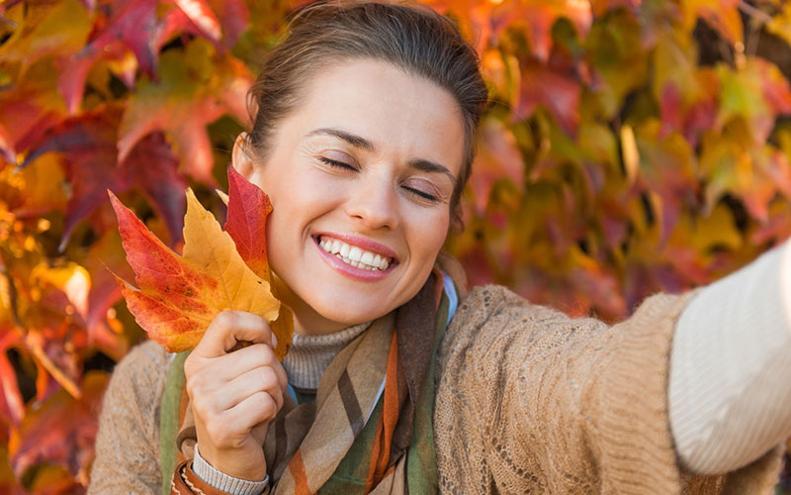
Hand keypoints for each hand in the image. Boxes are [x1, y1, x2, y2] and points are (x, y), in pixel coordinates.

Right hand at [183, 310, 287, 480]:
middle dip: (276, 373)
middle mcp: (198, 378)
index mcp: (199, 359)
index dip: (257, 326)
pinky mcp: (222, 427)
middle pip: (262, 353)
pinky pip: (267, 402)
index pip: (227, 320)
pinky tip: (257, 421)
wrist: (226, 460)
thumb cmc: (239, 408)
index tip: (266, 344)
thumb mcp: (235, 373)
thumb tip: (272, 322)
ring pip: (269, 377)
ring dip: (276, 394)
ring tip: (259, 406)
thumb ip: (244, 347)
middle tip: (262, 392)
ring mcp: (207, 403)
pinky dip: (272, 411)